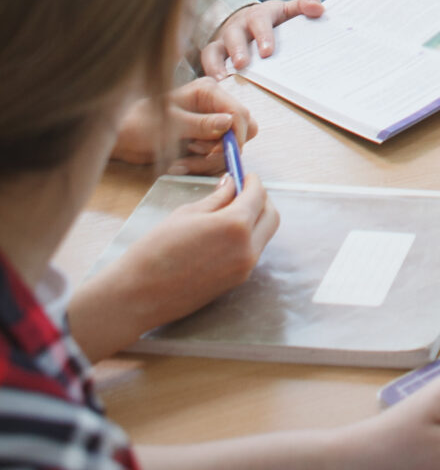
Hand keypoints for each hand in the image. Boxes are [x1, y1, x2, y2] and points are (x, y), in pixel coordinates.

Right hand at [68, 170, 277, 359]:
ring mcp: (244, 268)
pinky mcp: (237, 281)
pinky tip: (226, 232)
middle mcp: (247, 248)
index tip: (245, 175)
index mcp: (236, 225)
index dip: (253, 181)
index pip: (258, 195)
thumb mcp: (186, 214)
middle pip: (271, 216)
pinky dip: (248, 237)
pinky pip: (253, 252)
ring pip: (264, 235)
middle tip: (242, 190)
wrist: (138, 295)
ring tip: (231, 210)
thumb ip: (216, 198)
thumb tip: (231, 184)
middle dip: (261, 199)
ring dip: (256, 219)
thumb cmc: (156, 250)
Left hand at [109, 80, 258, 174]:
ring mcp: (211, 123)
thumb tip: (229, 123)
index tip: (220, 154)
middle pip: (242, 130)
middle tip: (201, 157)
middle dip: (224, 149)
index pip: (239, 113)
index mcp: (208, 91)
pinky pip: (216, 158)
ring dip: (208, 161)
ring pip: (230, 148)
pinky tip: (181, 164)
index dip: (235, 136)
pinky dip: (201, 165)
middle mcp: (214, 105)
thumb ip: (201, 124)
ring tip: (183, 161)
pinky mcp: (205, 140)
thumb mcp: (171, 124)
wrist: (123, 139)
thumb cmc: (140, 123)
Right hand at [202, 0, 325, 74]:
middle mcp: (238, 26)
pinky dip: (208, 73)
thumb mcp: (288, 10)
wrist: (248, 21)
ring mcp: (222, 41)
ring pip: (213, 49)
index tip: (268, 52)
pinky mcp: (213, 55)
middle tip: (242, 65)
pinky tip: (214, 88)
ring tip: (222, 80)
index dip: (263, 35)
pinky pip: (206, 63)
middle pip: (234, 34)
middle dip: (237, 49)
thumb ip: (304, 4)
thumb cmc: (272, 21)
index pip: (260, 20)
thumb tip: (318, 9)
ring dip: (215, 64)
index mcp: (259, 15)